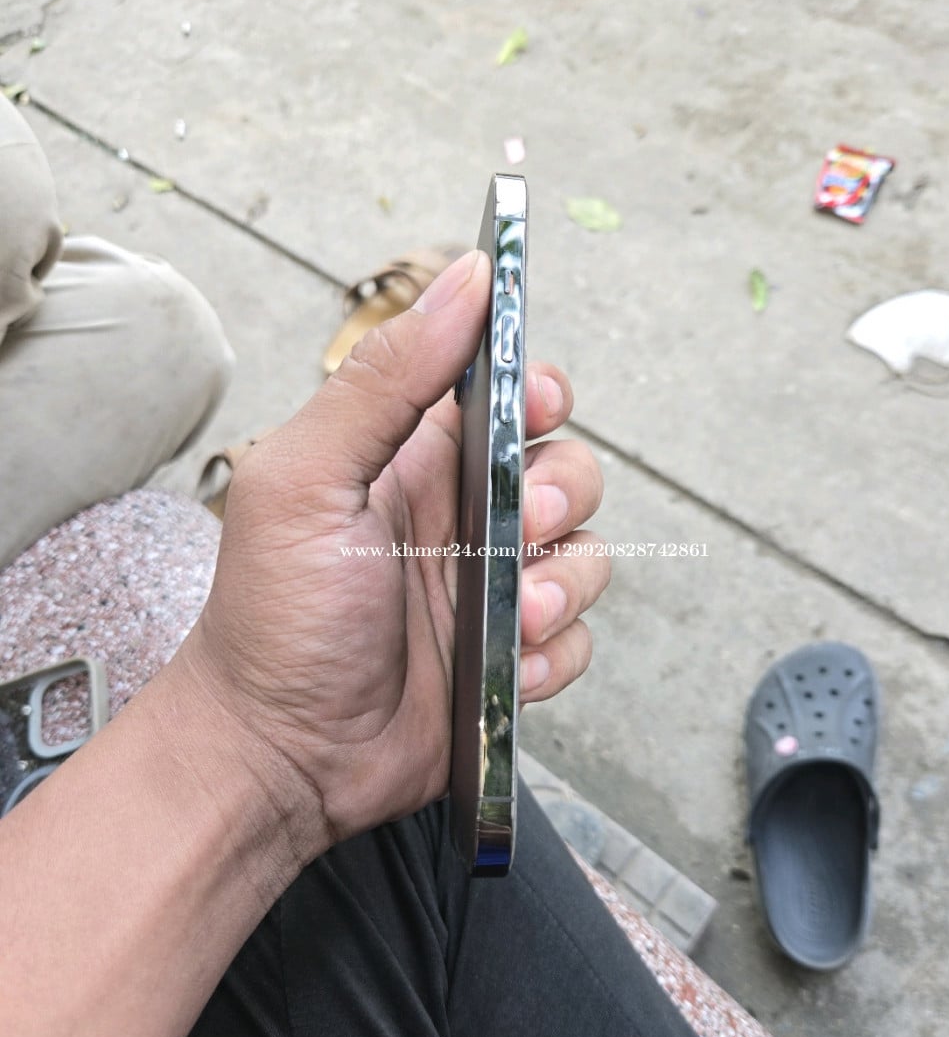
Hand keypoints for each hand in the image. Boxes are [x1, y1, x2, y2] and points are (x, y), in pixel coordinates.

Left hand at [179, 250, 609, 859]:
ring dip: (564, 586)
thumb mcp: (309, 480)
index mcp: (413, 458)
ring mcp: (490, 590)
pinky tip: (502, 671)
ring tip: (511, 618)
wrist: (278, 756)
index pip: (507, 394)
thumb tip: (463, 279)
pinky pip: (577, 640)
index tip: (538, 407)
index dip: (540, 392)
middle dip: (565, 494)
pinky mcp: (510, 659)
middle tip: (519, 528)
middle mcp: (462, 516)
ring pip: (587, 556)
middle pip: (568, 470)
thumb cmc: (273, 617)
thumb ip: (385, 380)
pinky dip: (551, 656)